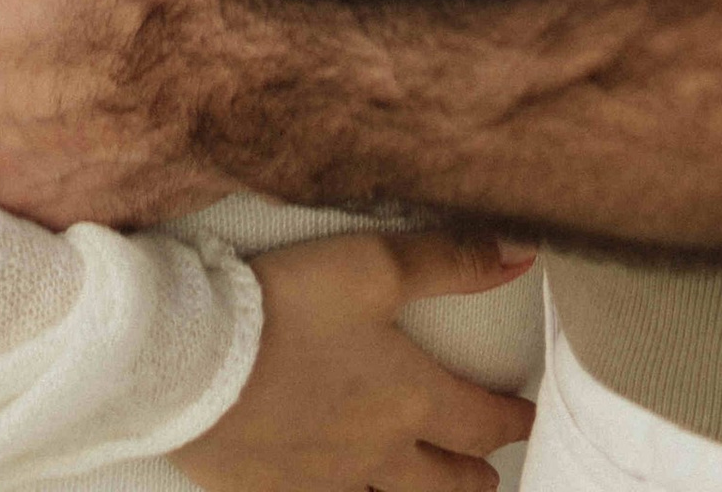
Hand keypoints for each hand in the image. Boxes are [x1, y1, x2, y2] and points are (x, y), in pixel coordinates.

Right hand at [176, 233, 536, 491]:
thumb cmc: (286, 307)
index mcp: (409, 399)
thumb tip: (522, 253)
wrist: (193, 360)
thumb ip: (449, 261)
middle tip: (489, 471)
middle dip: (473, 474)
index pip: (482, 420)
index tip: (527, 415)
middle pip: (444, 479)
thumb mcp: (372, 266)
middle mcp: (378, 453)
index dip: (511, 418)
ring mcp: (328, 481)